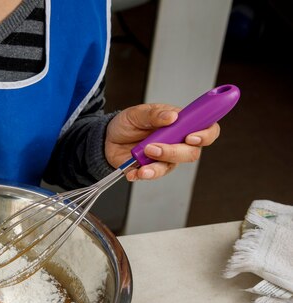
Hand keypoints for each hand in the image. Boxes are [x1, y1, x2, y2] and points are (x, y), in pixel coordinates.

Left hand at [105, 104, 220, 180]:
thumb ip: (154, 114)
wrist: (108, 138)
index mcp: (180, 124)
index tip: (191, 137)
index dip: (205, 135)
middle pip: (191, 153)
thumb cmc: (128, 123)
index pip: (206, 130)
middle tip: (153, 148)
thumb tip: (172, 116)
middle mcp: (176, 142)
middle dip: (174, 152)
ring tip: (141, 163)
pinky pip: (151, 176)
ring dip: (156, 167)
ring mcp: (165, 158)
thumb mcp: (137, 113)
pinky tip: (133, 171)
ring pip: (170, 167)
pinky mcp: (151, 169)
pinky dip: (141, 175)